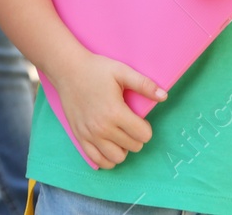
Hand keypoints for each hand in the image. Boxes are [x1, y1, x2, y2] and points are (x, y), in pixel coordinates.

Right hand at [43, 47, 162, 168]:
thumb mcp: (122, 71)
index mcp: (115, 112)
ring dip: (123, 149)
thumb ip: (144, 84)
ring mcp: (89, 135)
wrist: (67, 70)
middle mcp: (102, 127)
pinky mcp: (80, 137)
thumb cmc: (96, 69)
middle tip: (129, 124)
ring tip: (119, 134)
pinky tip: (108, 145)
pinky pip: (98, 160)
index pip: (143, 135)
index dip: (146, 128)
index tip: (139, 118)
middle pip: (133, 147)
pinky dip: (107, 158)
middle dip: (136, 137)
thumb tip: (164, 96)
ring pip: (117, 158)